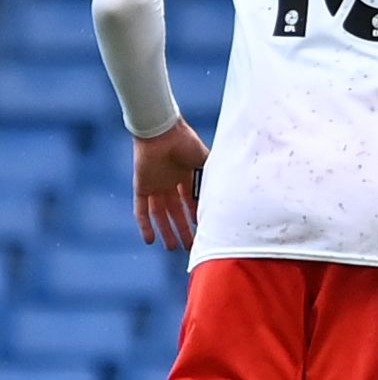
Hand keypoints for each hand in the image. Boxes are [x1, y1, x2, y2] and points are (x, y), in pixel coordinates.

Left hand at [131, 119, 206, 249]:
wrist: (162, 132)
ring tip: (172, 247)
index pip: (191, 201)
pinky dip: (144, 225)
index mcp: (186, 175)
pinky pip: (141, 210)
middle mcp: (170, 183)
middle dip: (183, 229)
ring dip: (166, 231)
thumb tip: (232, 193)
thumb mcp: (206, 162)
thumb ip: (214, 177)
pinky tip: (149, 240)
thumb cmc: (186, 142)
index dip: (197, 216)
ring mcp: (155, 185)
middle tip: (190, 246)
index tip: (204, 230)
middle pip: (176, 211)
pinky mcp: (141, 186)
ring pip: (160, 214)